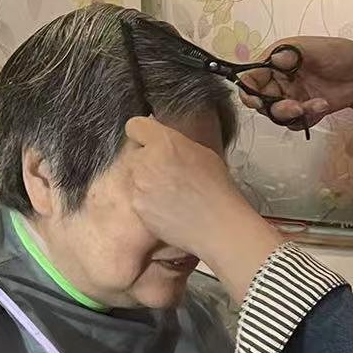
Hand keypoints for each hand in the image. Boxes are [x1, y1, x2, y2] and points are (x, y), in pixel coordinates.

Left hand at [123, 118, 281, 296]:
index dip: (143, 135)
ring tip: (170, 195)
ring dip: (146, 183)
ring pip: (134, 178)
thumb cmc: (218, 190)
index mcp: (164, 142)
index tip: (150, 144)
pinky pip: (137, 199)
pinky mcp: (137, 207)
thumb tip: (164, 143)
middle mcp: (146, 160)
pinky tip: (168, 209)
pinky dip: (148, 203)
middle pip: (134, 154)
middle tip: (167, 175)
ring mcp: (139, 185)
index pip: (135, 126)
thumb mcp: (203, 153)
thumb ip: (177, 144)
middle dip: (146, 161)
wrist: (219, 226)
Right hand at [238, 37, 352, 133]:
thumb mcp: (315, 49)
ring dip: (293, 114)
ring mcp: (290, 97)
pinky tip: (322, 106)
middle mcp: (278, 80)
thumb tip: (274, 58)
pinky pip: (295, 123)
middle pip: (261, 102)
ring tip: (315, 106)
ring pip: (278, 115)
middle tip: (295, 107)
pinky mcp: (303, 111)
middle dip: (277, 108)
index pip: (251, 78)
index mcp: (275, 61)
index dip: (249, 91)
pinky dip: (306, 119)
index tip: (256, 101)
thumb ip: (293, 54)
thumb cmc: (338, 54)